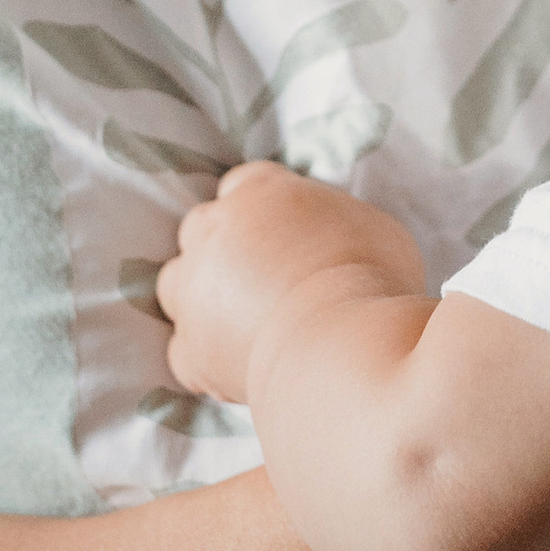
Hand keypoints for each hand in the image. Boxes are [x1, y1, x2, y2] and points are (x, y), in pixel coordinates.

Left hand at [157, 163, 425, 404]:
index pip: (244, 185)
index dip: (262, 212)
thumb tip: (338, 237)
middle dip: (225, 251)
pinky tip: (239, 365)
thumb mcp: (371, 224)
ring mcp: (194, 288)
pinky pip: (184, 349)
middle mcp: (214, 228)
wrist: (342, 343)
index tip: (284, 238)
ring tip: (244, 322)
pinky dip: (206, 357)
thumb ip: (335, 222)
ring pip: (177, 283)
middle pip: (203, 228)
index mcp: (260, 189)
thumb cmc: (372, 277)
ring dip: (202, 297)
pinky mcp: (189, 347)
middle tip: (266, 280)